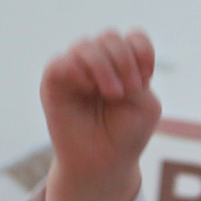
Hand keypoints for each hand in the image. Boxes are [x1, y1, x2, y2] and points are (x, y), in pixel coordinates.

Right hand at [39, 29, 162, 200]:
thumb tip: (102, 59)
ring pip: (86, 45)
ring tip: (112, 94)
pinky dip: (78, 70)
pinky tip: (88, 88)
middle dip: (124, 61)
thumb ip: (135, 74)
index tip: (145, 78)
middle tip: (128, 91)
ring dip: (104, 66)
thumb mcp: (145, 104)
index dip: (141, 51)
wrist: (103, 163)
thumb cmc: (125, 135)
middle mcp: (98, 63)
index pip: (133, 38)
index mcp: (123, 66)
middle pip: (111, 37)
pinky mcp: (54, 82)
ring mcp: (75, 70)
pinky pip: (61, 62)